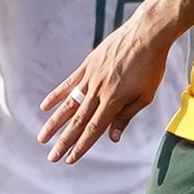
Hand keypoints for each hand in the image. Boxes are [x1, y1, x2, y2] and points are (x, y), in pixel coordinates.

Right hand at [38, 17, 174, 163]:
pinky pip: (68, 84)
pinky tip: (45, 106)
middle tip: (52, 157)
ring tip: (42, 137)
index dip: (81, 146)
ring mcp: (90, 78)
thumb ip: (126, 116)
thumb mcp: (145, 95)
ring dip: (54, 123)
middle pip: (77, 121)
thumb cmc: (151, 67)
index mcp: (113, 101)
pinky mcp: (87, 66)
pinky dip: (56, 95)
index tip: (70, 159)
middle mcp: (98, 91)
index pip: (93, 129)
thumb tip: (112, 138)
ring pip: (68, 104)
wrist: (146, 34)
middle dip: (64, 141)